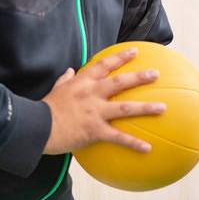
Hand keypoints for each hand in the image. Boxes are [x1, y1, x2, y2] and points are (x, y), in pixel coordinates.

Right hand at [42, 47, 165, 154]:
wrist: (35, 127)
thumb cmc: (43, 110)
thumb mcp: (54, 90)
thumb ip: (63, 80)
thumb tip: (68, 71)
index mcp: (81, 83)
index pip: (103, 65)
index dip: (120, 57)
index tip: (135, 52)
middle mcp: (91, 94)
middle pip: (120, 82)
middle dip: (140, 77)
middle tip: (156, 73)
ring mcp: (94, 112)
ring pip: (126, 108)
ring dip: (146, 108)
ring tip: (163, 108)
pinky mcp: (95, 130)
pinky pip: (118, 137)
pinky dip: (134, 143)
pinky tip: (148, 148)